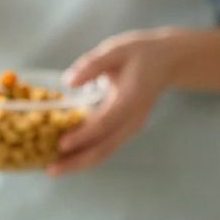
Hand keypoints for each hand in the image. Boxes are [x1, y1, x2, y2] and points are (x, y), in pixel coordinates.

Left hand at [51, 29, 179, 175]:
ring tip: (53, 169)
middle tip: (50, 170)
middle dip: (76, 161)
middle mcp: (133, 119)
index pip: (105, 123)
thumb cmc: (141, 52)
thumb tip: (68, 81)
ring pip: (104, 152)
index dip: (83, 135)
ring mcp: (131, 128)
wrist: (168, 62)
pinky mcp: (126, 130)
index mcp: (131, 99)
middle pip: (104, 148)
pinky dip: (85, 155)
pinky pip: (105, 147)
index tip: (62, 144)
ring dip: (78, 163)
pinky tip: (66, 158)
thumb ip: (93, 64)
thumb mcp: (117, 50)